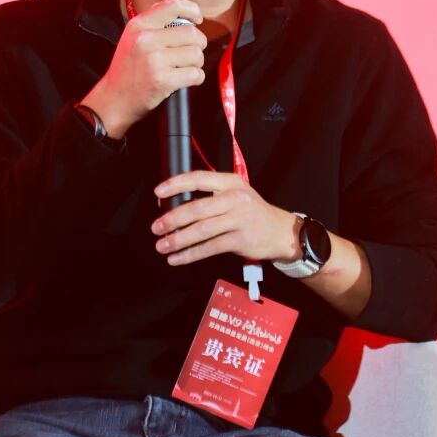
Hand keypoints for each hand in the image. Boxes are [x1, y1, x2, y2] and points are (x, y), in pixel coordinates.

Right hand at [81, 0, 207, 138]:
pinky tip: (186, 79)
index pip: (173, 5)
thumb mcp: (132, 37)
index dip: (192, 10)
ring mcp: (154, 60)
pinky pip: (195, 74)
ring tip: (185, 67)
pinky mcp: (162, 80)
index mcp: (139, 25)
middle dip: (199, 44)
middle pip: (192, 33)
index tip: (198, 20)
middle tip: (191, 53)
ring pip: (196, 54)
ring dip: (197, 63)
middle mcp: (146, 39)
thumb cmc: (127, 68)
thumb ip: (154, 23)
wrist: (114, 98)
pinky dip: (196, 78)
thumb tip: (186, 14)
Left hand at [151, 171, 302, 265]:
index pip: (199, 178)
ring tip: (162, 246)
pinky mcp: (241, 239)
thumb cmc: (251, 212)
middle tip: (156, 227)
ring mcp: (239, 219)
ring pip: (202, 230)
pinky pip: (210, 247)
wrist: (280, 231)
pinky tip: (178, 258)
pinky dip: (191, 254)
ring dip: (179, 240)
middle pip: (197, 208)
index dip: (176, 184)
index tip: (158, 192)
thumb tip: (174, 205)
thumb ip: (210, 196)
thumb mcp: (235, 194)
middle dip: (173, 219)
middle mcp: (235, 198)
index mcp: (230, 182)